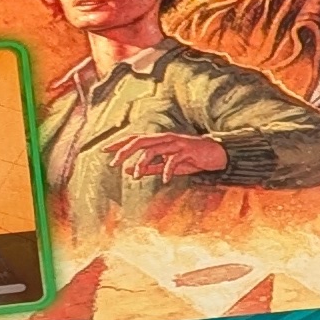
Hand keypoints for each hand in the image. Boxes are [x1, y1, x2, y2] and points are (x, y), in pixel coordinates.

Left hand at [111, 133, 228, 183]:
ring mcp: (175, 143)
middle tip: (113, 164)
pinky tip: (165, 180)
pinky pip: (172, 160)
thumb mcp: (167, 165)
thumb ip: (149, 168)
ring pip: (153, 150)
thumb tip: (129, 171)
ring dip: (141, 163)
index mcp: (158, 140)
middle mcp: (164, 138)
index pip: (134, 139)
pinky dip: (166, 170)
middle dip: (124, 151)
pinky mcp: (186, 150)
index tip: (104, 151)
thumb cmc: (191, 158)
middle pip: (139, 141)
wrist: (215, 154)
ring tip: (135, 176)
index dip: (119, 143)